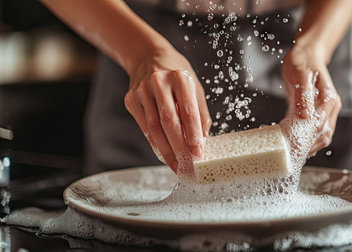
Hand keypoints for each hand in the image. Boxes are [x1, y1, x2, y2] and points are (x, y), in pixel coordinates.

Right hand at [124, 46, 211, 172]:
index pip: (188, 112)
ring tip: (176, 165)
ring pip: (154, 128)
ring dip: (165, 151)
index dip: (193, 136)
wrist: (149, 57)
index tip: (198, 155)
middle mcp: (159, 82)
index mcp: (180, 78)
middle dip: (178, 148)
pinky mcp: (131, 99)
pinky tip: (163, 154)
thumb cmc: (177, 75)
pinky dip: (154, 143)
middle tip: (187, 166)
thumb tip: (202, 141)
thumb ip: (200, 114)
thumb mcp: (195, 88)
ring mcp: (142, 90)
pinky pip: (144, 127)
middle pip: (169, 122)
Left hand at [281, 44, 341, 155]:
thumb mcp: (300, 75)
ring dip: (304, 144)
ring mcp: (322, 111)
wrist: (306, 52)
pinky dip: (300, 137)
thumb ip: (304, 96)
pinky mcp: (312, 112)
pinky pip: (308, 129)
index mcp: (329, 101)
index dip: (308, 140)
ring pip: (317, 136)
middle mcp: (328, 109)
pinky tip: (286, 139)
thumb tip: (305, 117)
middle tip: (288, 154)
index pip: (322, 128)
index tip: (293, 147)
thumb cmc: (303, 60)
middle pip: (323, 136)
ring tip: (286, 150)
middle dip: (307, 147)